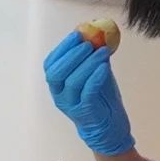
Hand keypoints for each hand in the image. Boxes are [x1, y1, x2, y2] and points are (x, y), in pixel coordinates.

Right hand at [40, 29, 134, 158]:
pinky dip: (95, 77)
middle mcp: (59, 95)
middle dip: (72, 55)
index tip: (77, 34)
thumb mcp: (94, 75)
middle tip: (88, 43)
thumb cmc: (100, 99)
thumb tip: (95, 33)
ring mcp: (70, 105)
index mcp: (57, 85)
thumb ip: (91, 58)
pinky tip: (104, 66)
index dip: (62, 48)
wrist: (109, 128)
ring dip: (87, 63)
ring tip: (102, 52)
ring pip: (73, 81)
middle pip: (57, 73)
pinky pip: (87, 92)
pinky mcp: (85, 112)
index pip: (50, 64)